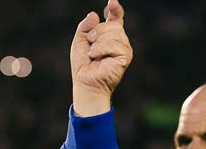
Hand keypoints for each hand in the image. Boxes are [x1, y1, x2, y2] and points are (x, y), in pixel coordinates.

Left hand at [70, 0, 132, 116]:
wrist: (85, 83)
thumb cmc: (83, 65)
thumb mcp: (79, 42)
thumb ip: (85, 27)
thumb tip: (94, 14)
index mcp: (109, 35)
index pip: (115, 18)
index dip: (115, 9)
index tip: (112, 2)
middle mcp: (119, 40)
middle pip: (112, 25)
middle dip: (97, 32)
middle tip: (90, 44)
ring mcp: (124, 48)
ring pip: (114, 33)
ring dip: (98, 42)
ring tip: (93, 54)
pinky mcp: (125, 56)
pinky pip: (114, 44)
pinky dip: (101, 50)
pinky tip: (98, 58)